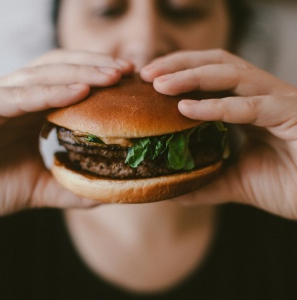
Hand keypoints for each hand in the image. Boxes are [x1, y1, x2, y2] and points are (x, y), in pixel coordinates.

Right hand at [0, 50, 132, 215]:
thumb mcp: (42, 187)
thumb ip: (72, 186)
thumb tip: (107, 190)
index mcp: (32, 109)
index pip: (69, 80)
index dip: (99, 75)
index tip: (129, 79)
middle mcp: (18, 97)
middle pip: (60, 67)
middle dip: (96, 65)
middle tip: (129, 69)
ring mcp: (0, 99)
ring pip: (43, 74)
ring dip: (81, 71)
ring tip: (114, 75)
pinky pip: (20, 96)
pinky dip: (50, 91)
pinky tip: (80, 91)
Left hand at [141, 49, 296, 218]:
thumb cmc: (287, 185)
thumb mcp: (235, 182)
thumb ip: (205, 181)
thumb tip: (172, 189)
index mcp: (248, 106)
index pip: (210, 76)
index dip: (179, 73)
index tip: (148, 81)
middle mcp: (262, 96)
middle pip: (217, 63)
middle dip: (179, 64)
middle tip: (146, 73)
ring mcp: (278, 101)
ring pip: (232, 74)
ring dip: (192, 76)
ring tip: (158, 84)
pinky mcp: (292, 115)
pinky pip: (250, 106)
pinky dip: (217, 106)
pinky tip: (186, 108)